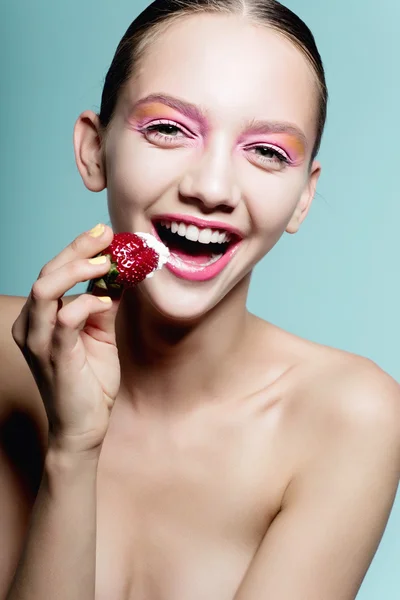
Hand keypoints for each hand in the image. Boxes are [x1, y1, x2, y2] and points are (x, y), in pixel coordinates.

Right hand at [12, 224, 121, 455]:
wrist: (85, 425)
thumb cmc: (90, 380)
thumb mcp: (101, 333)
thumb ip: (105, 303)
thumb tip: (121, 273)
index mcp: (40, 317)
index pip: (53, 272)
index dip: (78, 249)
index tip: (104, 233)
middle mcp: (31, 325)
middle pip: (46, 273)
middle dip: (78, 249)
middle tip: (106, 237)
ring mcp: (39, 341)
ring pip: (45, 289)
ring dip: (76, 269)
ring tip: (106, 264)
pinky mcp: (54, 357)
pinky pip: (64, 320)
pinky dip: (86, 304)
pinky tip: (106, 302)